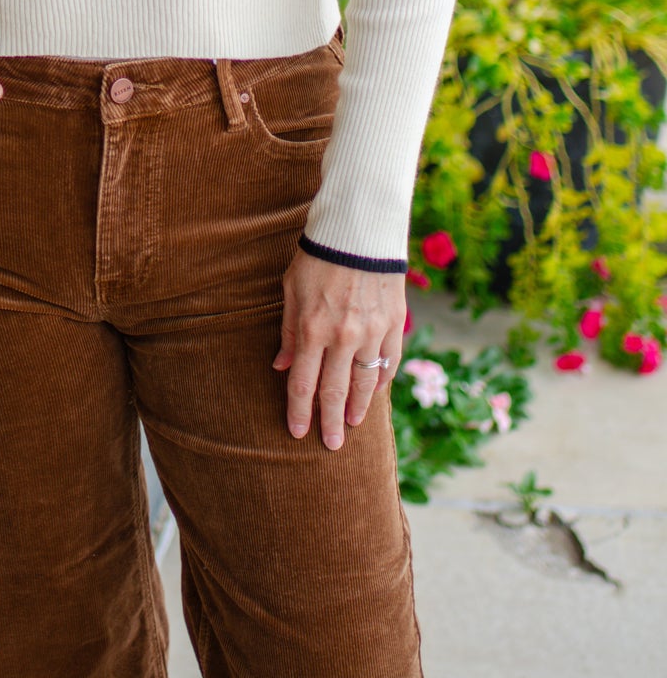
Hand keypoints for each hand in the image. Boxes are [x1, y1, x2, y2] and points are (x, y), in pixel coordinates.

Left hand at [272, 249, 405, 449]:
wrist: (359, 231)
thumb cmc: (317, 257)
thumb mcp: (291, 290)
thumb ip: (288, 331)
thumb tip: (282, 367)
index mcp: (312, 329)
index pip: (304, 382)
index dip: (299, 410)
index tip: (298, 433)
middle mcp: (343, 337)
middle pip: (335, 391)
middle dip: (330, 422)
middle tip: (331, 445)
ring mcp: (372, 333)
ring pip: (365, 383)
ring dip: (357, 407)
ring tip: (352, 424)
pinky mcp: (394, 324)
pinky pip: (388, 363)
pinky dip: (381, 381)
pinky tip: (374, 393)